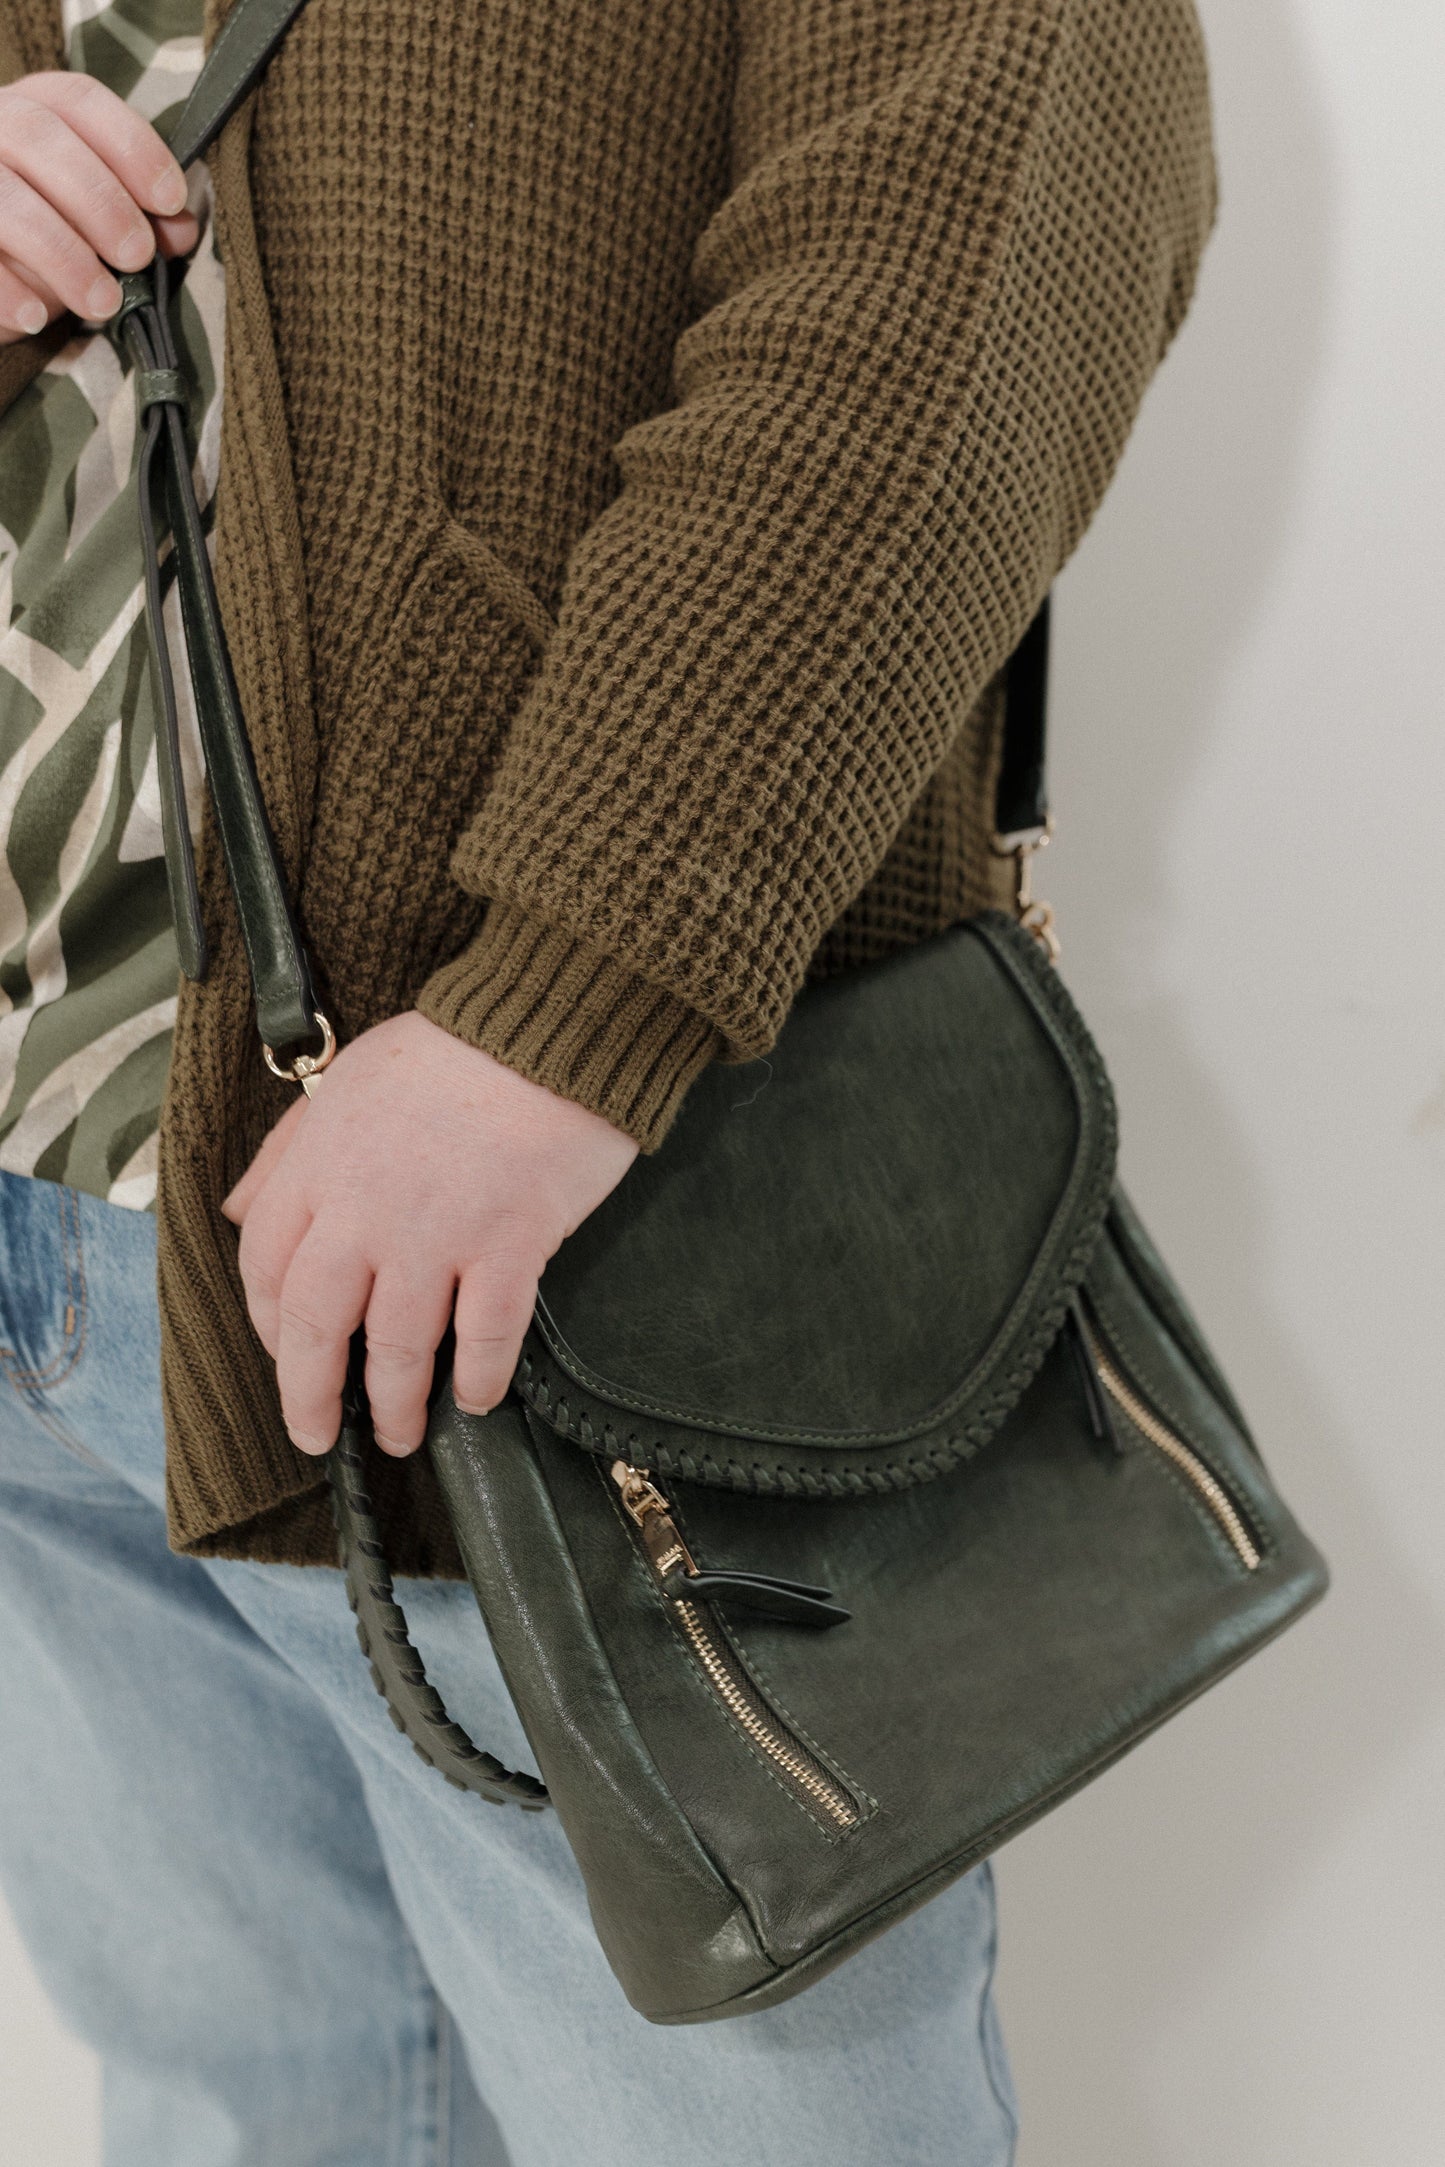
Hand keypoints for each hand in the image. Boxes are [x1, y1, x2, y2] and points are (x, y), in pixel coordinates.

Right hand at [0, 71, 197, 343]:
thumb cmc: (50, 237)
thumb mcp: (97, 224)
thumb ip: (141, 219)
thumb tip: (183, 228)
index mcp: (33, 109)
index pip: (79, 100)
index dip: (131, 146)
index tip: (171, 200)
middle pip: (38, 136)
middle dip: (100, 199)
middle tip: (136, 256)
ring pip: (6, 199)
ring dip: (63, 253)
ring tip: (103, 302)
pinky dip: (8, 290)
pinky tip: (37, 317)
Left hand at [222, 1013, 637, 1457]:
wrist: (547, 1026)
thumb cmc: (452, 1047)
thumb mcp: (344, 1080)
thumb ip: (287, 1149)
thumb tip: (236, 1208)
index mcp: (319, 1165)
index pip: (264, 1265)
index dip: (266, 1324)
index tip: (285, 1354)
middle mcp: (365, 1209)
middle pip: (315, 1325)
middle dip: (310, 1394)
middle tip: (320, 1435)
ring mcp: (436, 1233)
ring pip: (396, 1347)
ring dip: (395, 1404)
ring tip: (402, 1434)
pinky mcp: (507, 1244)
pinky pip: (484, 1336)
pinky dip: (477, 1378)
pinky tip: (477, 1399)